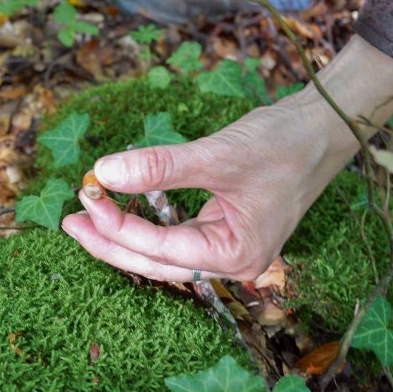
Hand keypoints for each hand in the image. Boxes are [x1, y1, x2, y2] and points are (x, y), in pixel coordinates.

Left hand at [61, 96, 352, 282]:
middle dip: (110, 243)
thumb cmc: (283, 144)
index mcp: (237, 254)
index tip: (87, 195)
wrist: (323, 129)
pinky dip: (145, 224)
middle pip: (156, 263)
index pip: (161, 249)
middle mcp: (232, 261)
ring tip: (84, 219)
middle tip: (69, 223)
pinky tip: (120, 211)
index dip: (117, 225)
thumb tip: (104, 171)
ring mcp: (227, 247)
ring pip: (162, 254)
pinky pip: (174, 237)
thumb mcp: (218, 154)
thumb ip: (160, 166)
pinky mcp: (223, 229)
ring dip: (123, 236)